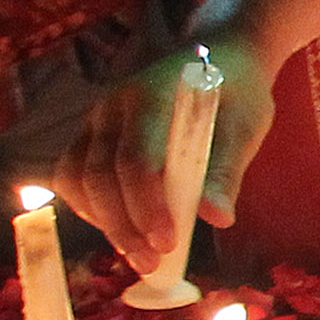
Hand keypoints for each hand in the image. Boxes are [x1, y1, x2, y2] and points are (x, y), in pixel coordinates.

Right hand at [60, 44, 275, 265]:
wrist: (221, 56)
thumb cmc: (237, 93)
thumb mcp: (244, 127)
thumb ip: (226, 171)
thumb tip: (216, 219)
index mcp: (151, 98)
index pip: (135, 159)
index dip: (146, 206)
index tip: (168, 243)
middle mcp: (112, 107)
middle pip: (98, 174)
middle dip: (122, 226)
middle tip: (152, 263)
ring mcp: (97, 119)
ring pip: (76, 177)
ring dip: (102, 222)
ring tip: (138, 255)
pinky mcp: (92, 135)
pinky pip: (74, 175)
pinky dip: (91, 208)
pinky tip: (122, 232)